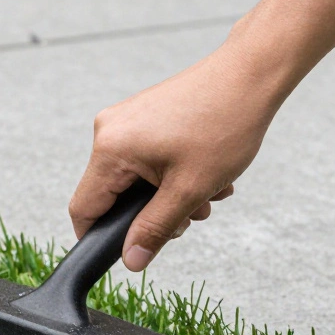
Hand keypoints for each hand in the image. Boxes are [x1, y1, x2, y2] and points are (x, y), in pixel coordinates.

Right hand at [69, 49, 276, 270]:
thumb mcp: (190, 189)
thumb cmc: (225, 121)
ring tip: (207, 189)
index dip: (99, 238)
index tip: (125, 251)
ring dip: (169, 194)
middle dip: (151, 213)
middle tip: (190, 214)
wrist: (251, 73)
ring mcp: (125, 120)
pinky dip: (171, 173)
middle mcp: (109, 131)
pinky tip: (203, 169)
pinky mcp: (142, 115)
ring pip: (134, 179)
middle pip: (113, 195)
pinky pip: (145, 158)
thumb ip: (155, 229)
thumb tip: (132, 260)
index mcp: (110, 149)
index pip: (84, 208)